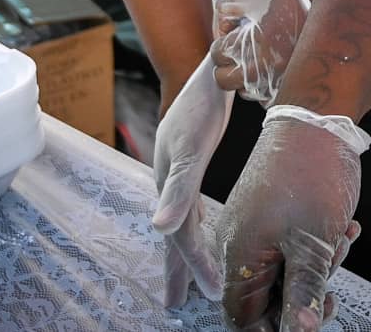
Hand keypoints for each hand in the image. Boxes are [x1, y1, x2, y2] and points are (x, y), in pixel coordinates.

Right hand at [152, 68, 233, 306]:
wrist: (207, 65)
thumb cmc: (203, 97)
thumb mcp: (195, 136)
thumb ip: (180, 185)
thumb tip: (161, 226)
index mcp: (172, 177)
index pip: (182, 231)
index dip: (195, 261)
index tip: (209, 290)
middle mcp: (170, 179)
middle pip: (173, 232)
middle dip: (177, 269)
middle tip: (176, 304)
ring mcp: (176, 173)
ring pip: (180, 224)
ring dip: (184, 255)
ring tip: (187, 287)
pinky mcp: (188, 166)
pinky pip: (190, 210)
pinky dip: (194, 232)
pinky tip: (200, 242)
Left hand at [211, 0, 309, 103]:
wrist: (333, 6)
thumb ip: (226, 8)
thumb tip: (223, 26)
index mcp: (246, 47)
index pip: (217, 53)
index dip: (223, 39)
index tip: (234, 31)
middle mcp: (259, 72)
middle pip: (223, 80)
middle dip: (227, 63)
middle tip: (240, 49)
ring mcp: (276, 85)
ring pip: (245, 92)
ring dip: (247, 76)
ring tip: (263, 55)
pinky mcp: (293, 91)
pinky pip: (268, 99)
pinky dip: (268, 86)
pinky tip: (277, 67)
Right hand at [215, 112, 363, 331]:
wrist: (319, 116)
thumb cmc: (312, 175)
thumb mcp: (314, 244)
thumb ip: (303, 294)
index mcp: (237, 256)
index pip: (243, 318)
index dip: (275, 329)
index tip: (308, 322)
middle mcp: (238, 244)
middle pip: (268, 298)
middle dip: (305, 295)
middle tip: (333, 288)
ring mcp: (256, 227)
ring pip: (285, 272)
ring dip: (318, 268)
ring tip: (342, 241)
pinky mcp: (273, 214)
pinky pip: (292, 246)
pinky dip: (318, 245)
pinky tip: (345, 228)